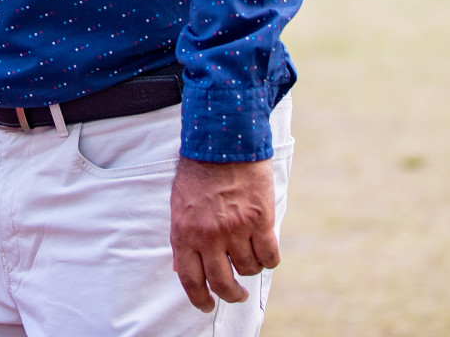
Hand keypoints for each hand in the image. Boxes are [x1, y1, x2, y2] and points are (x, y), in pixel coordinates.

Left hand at [170, 158, 278, 312]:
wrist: (222, 143)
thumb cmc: (198, 174)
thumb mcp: (179, 206)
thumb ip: (182, 238)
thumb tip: (181, 268)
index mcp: (184, 232)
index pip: (190, 279)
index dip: (200, 299)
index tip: (207, 306)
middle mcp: (209, 235)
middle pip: (222, 283)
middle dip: (231, 295)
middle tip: (237, 295)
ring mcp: (235, 229)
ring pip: (249, 269)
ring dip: (250, 267)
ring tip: (248, 252)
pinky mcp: (260, 221)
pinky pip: (270, 256)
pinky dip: (269, 259)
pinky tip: (265, 249)